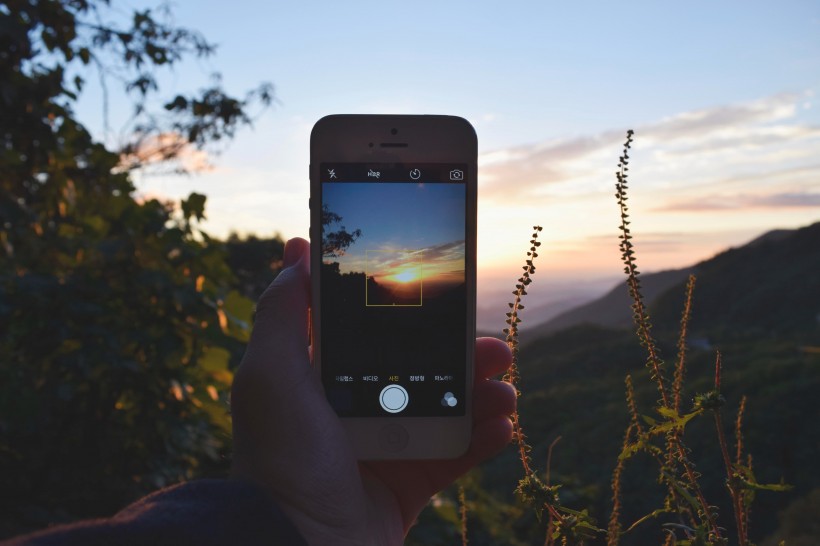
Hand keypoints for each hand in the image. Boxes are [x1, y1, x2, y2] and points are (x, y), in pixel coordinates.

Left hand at [230, 237, 515, 544]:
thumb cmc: (280, 460)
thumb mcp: (269, 377)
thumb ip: (283, 314)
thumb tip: (298, 255)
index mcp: (327, 378)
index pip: (373, 331)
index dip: (409, 310)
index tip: (444, 288)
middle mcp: (358, 406)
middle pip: (423, 366)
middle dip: (462, 352)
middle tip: (493, 345)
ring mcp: (387, 445)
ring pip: (448, 406)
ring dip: (484, 394)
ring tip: (504, 389)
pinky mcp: (409, 482)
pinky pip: (457, 455)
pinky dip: (484, 439)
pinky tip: (502, 426)